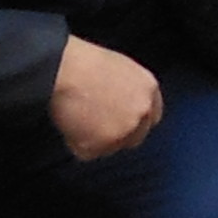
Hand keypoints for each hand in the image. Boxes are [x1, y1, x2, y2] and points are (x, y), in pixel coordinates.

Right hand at [49, 38, 165, 161]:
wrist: (66, 70)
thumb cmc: (86, 64)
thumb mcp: (121, 70)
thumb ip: (130, 92)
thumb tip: (121, 106)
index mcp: (149, 89)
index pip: (151, 117)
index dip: (135, 121)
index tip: (121, 122)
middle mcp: (142, 112)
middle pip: (135, 137)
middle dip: (117, 135)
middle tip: (95, 126)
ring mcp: (124, 130)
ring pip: (110, 147)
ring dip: (95, 139)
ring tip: (77, 117)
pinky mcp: (102, 145)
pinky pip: (87, 152)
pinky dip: (76, 143)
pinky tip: (70, 124)